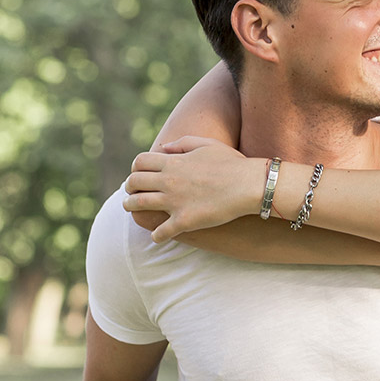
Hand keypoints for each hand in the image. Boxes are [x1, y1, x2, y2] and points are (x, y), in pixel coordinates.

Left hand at [122, 136, 265, 241]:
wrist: (249, 185)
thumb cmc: (232, 163)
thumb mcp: (207, 145)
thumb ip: (183, 143)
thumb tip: (164, 147)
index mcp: (173, 161)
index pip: (140, 162)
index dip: (135, 168)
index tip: (138, 174)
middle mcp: (169, 181)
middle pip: (134, 182)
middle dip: (129, 188)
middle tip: (132, 192)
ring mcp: (174, 201)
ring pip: (138, 205)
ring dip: (131, 207)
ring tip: (133, 210)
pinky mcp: (184, 221)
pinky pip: (160, 232)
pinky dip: (156, 235)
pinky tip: (158, 236)